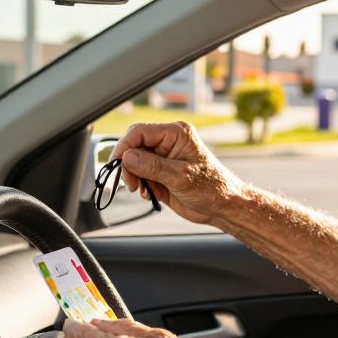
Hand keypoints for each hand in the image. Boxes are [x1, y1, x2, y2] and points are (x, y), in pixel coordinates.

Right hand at [109, 122, 245, 223]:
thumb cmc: (211, 188)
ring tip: (142, 190)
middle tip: (132, 183)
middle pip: (134, 145)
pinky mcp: (160, 172)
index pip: (139, 132)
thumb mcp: (180, 177)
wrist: (221, 206)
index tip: (116, 163)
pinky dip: (140, 184)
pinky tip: (150, 194)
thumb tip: (127, 156)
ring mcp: (163, 157)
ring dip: (134, 177)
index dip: (124, 146)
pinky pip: (140, 174)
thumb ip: (152, 166)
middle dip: (128, 165)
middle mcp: (168, 142)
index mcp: (176, 134)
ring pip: (134, 161)